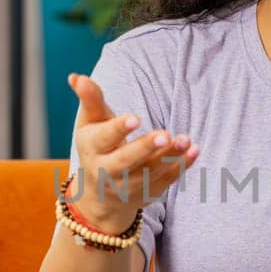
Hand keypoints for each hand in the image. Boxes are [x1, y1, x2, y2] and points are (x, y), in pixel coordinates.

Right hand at [67, 72, 197, 231]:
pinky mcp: (147, 194)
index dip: (119, 129)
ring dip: (170, 156)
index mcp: (92, 149)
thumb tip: (76, 77)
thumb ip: (90, 100)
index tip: (135, 118)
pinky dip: (181, 167)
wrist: (99, 194)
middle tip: (164, 134)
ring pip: (149, 172)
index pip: (104, 139)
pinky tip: (194, 150)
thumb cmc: (98, 146)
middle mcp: (107, 171)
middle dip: (145, 148)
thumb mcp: (90, 123)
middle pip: (126, 161)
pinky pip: (165, 181)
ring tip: (187, 140)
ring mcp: (128, 186)